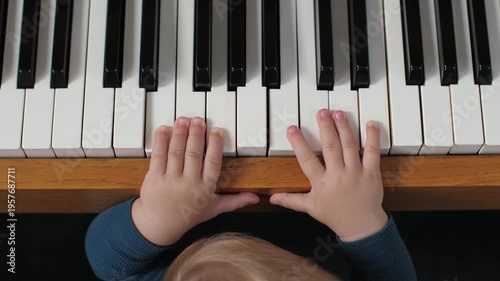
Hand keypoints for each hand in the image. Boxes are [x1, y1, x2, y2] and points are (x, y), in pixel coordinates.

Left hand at [132, 117, 259, 245]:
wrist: (160, 225)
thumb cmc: (188, 216)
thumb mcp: (214, 209)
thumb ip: (235, 201)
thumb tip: (256, 198)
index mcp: (205, 189)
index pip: (212, 164)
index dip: (215, 146)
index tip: (217, 131)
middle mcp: (188, 184)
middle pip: (193, 155)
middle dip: (196, 135)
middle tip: (199, 120)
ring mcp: (170, 180)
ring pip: (176, 152)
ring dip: (180, 134)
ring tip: (183, 120)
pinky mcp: (154, 178)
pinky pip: (158, 156)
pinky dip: (161, 141)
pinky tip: (164, 129)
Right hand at [270, 109, 387, 241]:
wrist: (361, 226)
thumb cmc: (335, 215)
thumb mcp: (310, 207)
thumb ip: (290, 200)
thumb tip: (272, 198)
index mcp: (321, 183)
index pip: (307, 160)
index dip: (299, 143)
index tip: (292, 129)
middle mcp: (338, 175)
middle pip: (330, 147)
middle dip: (325, 127)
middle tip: (321, 112)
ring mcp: (356, 173)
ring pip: (349, 145)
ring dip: (344, 127)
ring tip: (338, 113)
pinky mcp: (372, 172)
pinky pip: (372, 152)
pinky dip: (372, 137)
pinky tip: (370, 123)